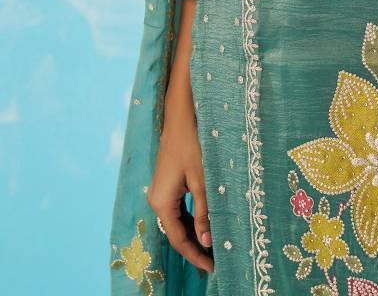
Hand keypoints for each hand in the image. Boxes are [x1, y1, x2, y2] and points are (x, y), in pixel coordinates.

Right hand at [146, 86, 214, 273]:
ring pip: (178, 221)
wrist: (182, 114)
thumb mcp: (202, 179)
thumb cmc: (192, 143)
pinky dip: (192, 219)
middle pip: (176, 232)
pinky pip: (179, 209)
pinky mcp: (168, 183)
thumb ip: (204, 212)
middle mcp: (156, 199)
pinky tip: (205, 224)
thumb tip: (208, 242)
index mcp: (161, 202)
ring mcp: (161, 191)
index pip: (178, 239)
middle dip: (196, 247)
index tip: (213, 269)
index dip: (195, 256)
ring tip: (214, 247)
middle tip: (217, 262)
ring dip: (194, 234)